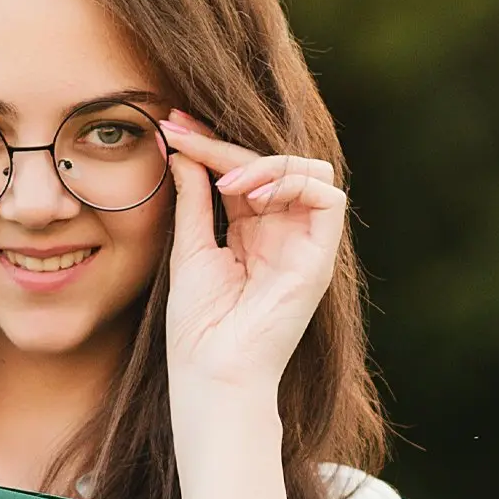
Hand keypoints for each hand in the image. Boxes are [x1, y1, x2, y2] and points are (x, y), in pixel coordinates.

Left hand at [157, 109, 346, 391]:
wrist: (212, 372)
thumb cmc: (198, 326)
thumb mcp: (189, 249)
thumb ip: (192, 199)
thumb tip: (180, 150)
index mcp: (251, 232)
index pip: (239, 172)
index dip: (208, 145)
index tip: (169, 126)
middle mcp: (282, 232)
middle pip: (271, 163)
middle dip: (225, 143)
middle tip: (181, 132)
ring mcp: (304, 244)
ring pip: (306, 170)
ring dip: (263, 162)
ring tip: (224, 179)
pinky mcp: (320, 258)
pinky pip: (329, 198)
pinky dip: (293, 184)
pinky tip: (252, 196)